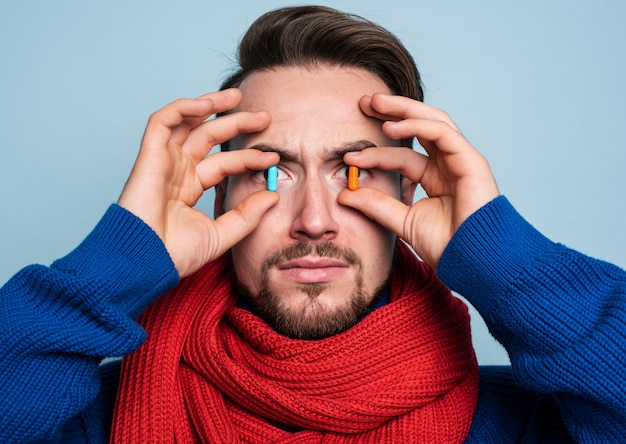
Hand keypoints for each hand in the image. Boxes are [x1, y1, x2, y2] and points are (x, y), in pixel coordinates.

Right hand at [118, 89, 278, 277]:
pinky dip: (183, 109)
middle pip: (210, 137)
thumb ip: (247, 215)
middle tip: (265, 117)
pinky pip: (162, 121)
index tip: (273, 158)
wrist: (145, 263)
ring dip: (211, 105)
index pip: (224, 163)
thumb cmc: (173, 255)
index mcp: (190, 188)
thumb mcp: (221, 234)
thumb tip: (273, 194)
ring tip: (238, 97)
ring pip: (187, 122)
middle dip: (237, 123)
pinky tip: (208, 105)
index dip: (249, 157)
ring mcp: (163, 162)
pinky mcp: (148, 156)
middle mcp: (177, 171)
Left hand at [338, 93, 498, 266]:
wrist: (472, 262)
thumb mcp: (402, 221)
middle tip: (364, 102)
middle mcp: (448, 164)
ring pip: (432, 121)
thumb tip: (345, 194)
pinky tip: (392, 126)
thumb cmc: (447, 246)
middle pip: (419, 127)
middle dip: (392, 112)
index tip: (349, 157)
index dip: (376, 154)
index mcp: (435, 178)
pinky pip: (442, 132)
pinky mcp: (471, 160)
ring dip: (403, 109)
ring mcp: (461, 160)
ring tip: (375, 104)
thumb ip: (377, 205)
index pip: (402, 157)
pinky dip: (417, 125)